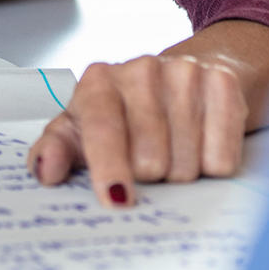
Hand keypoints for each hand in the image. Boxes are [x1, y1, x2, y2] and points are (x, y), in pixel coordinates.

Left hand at [29, 19, 268, 206]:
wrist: (186, 77)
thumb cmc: (126, 114)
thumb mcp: (83, 131)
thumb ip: (57, 152)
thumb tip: (45, 170)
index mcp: (98, 82)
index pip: (102, 127)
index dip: (109, 166)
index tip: (117, 199)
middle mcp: (140, 69)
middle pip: (150, 157)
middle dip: (151, 177)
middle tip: (150, 165)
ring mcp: (184, 72)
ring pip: (187, 162)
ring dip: (182, 172)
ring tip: (176, 152)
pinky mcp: (222, 82)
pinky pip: (222, 156)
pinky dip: (213, 165)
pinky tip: (203, 145)